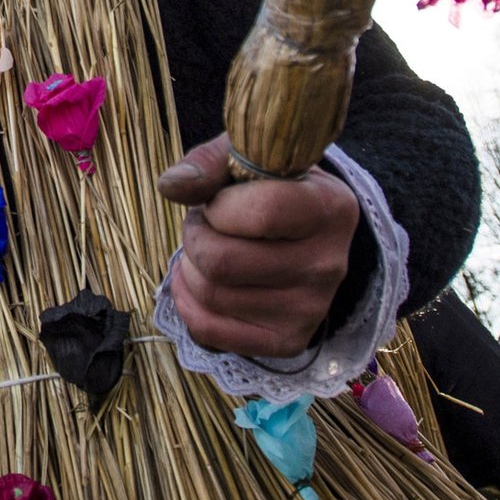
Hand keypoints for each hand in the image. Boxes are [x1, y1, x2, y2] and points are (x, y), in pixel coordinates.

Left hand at [157, 132, 359, 357]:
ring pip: (211, 295)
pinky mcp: (287, 342)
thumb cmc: (271, 187)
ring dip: (190, 265)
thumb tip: (171, 186)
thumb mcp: (249, 157)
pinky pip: (210, 330)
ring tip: (206, 246)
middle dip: (195, 236)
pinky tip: (195, 277)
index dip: (219, 206)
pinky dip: (187, 301)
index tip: (218, 199)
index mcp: (329, 208)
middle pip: (223, 262)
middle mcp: (327, 265)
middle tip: (204, 223)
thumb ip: (209, 163)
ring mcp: (309, 310)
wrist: (308, 234)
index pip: (262, 214)